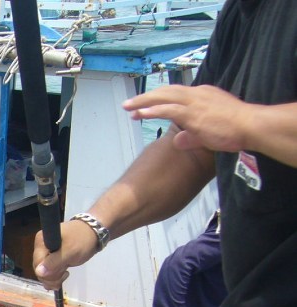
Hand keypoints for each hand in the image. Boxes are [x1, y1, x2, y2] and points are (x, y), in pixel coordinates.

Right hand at [33, 218, 101, 290]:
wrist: (93, 233)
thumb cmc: (82, 240)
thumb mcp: (70, 251)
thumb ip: (54, 262)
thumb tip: (38, 272)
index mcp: (41, 241)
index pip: (37, 264)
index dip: (48, 273)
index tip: (64, 273)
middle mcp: (40, 246)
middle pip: (38, 269)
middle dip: (51, 277)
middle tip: (66, 274)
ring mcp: (45, 252)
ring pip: (42, 272)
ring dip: (53, 278)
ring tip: (66, 274)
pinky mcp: (50, 257)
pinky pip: (47, 271)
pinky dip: (54, 276)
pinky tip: (63, 274)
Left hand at [123, 85, 250, 153]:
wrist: (252, 126)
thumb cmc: (237, 130)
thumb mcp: (211, 132)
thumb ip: (193, 136)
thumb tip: (178, 140)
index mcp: (203, 95)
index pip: (176, 94)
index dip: (158, 100)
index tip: (145, 107)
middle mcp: (197, 94)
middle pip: (166, 92)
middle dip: (146, 98)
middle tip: (129, 104)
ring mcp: (195, 103)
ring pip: (164, 97)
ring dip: (144, 102)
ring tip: (129, 108)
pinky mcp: (194, 113)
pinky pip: (169, 109)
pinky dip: (154, 110)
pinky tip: (141, 113)